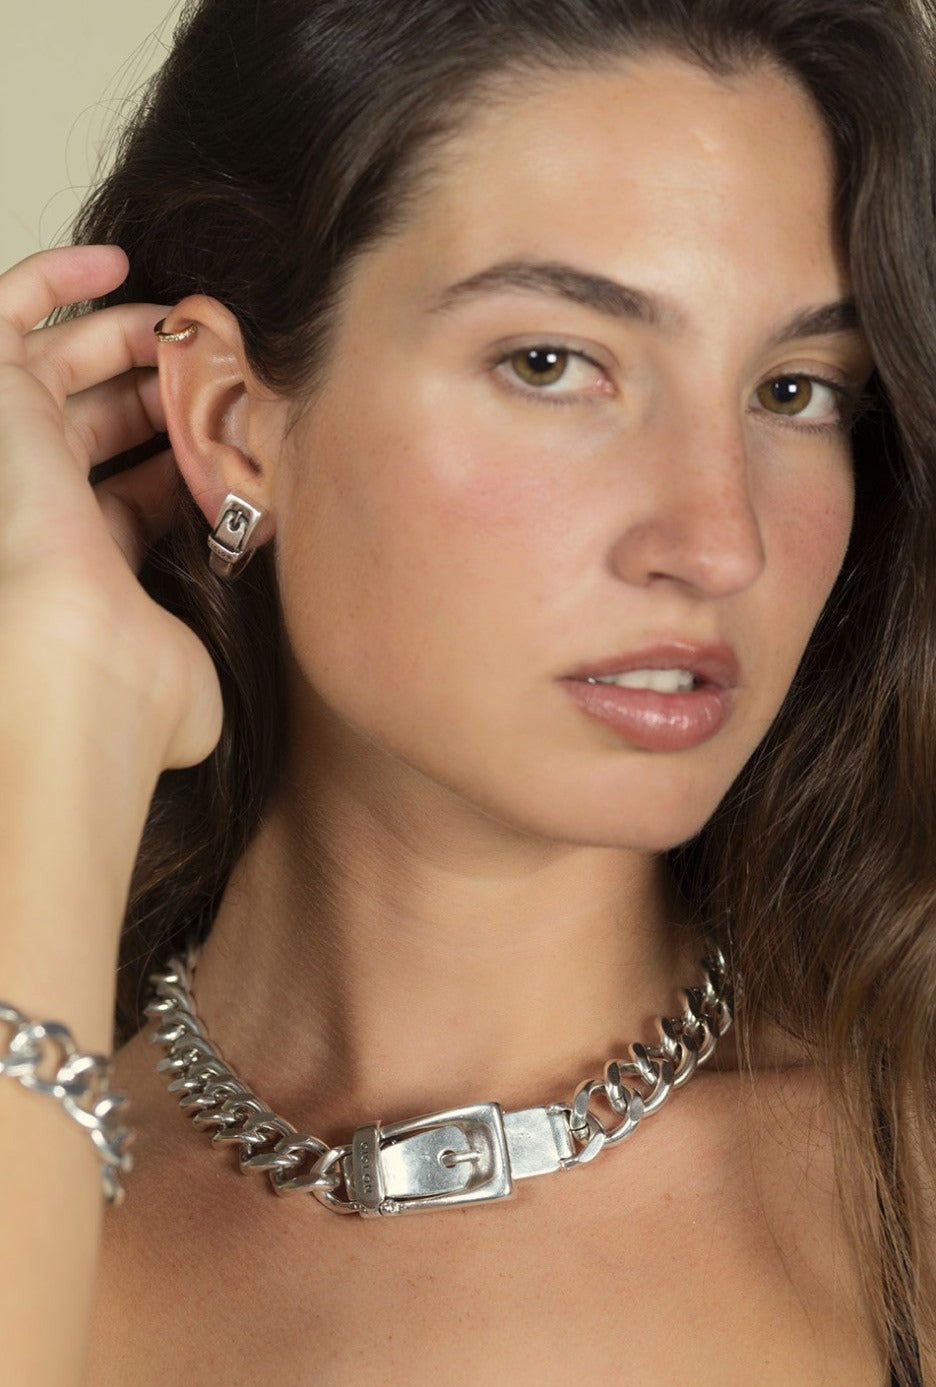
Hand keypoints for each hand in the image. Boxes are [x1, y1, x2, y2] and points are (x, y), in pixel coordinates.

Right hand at [0, 245, 222, 769]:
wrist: (82, 663)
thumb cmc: (138, 681)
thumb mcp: (200, 645)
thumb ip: (227, 617)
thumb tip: (294, 602)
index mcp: (90, 564)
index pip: (137, 491)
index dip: (190, 457)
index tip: (246, 435)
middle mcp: (46, 506)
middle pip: (104, 422)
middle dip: (167, 390)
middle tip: (224, 373)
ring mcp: (17, 455)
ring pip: (64, 368)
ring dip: (130, 337)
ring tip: (191, 324)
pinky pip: (7, 314)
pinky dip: (54, 278)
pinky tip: (115, 263)